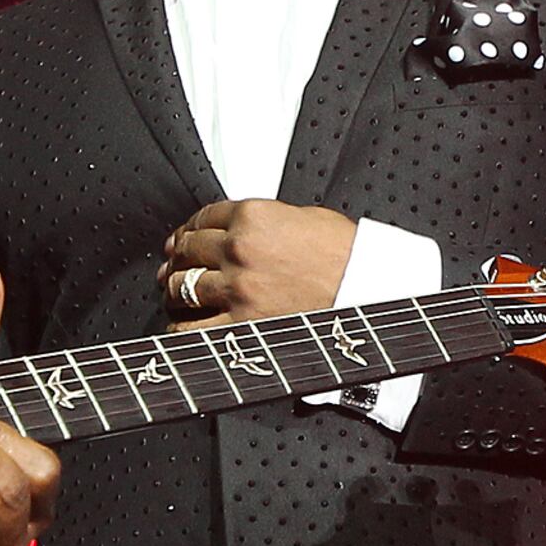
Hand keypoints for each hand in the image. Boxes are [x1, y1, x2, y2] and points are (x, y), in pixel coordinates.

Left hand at [158, 199, 357, 323]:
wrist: (372, 291)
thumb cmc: (349, 257)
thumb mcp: (305, 218)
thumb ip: (264, 220)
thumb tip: (238, 230)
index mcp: (254, 217)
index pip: (202, 217)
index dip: (187, 229)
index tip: (183, 238)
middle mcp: (240, 250)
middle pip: (187, 250)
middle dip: (177, 258)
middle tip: (174, 265)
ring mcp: (238, 289)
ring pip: (181, 287)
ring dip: (174, 290)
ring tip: (175, 293)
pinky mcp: (241, 326)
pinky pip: (191, 328)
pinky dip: (181, 326)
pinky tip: (184, 323)